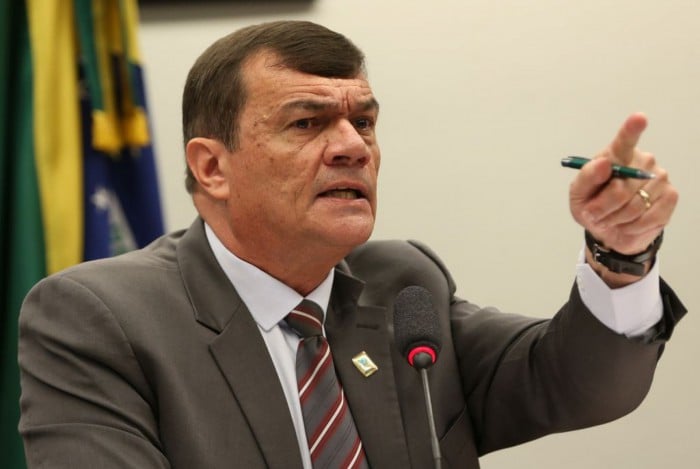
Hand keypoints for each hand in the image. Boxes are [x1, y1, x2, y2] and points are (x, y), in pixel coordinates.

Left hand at [569, 113, 677, 275]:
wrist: (608, 230)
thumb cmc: (592, 206)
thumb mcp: (578, 194)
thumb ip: (587, 178)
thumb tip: (603, 164)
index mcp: (616, 155)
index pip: (625, 141)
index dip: (632, 129)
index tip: (639, 118)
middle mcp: (642, 161)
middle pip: (621, 189)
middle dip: (602, 208)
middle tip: (595, 214)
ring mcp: (659, 177)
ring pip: (634, 206)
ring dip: (616, 219)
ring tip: (611, 218)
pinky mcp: (670, 196)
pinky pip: (649, 217)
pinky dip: (632, 226)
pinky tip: (628, 223)